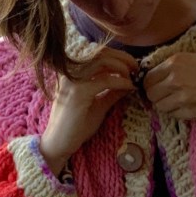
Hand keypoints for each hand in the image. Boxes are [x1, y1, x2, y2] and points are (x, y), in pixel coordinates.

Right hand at [39, 48, 137, 174]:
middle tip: (136, 68)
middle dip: (122, 57)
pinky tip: (129, 87)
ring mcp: (73, 81)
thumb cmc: (76, 126)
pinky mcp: (78, 93)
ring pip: (102, 60)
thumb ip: (112, 92)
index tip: (131, 66)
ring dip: (122, 66)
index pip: (96, 53)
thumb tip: (129, 82)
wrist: (59, 143)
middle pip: (100, 52)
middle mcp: (70, 72)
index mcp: (73, 73)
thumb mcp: (99, 105)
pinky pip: (105, 80)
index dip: (117, 56)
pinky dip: (121, 82)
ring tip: (133, 76)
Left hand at [142, 53, 195, 120]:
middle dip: (157, 95)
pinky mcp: (189, 112)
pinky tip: (188, 106)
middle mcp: (174, 78)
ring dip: (166, 105)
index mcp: (175, 62)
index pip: (148, 77)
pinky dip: (176, 112)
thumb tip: (157, 76)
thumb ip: (175, 66)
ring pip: (159, 106)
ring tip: (180, 101)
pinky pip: (172, 114)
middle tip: (168, 95)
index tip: (158, 86)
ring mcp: (181, 97)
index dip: (152, 83)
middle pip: (150, 93)